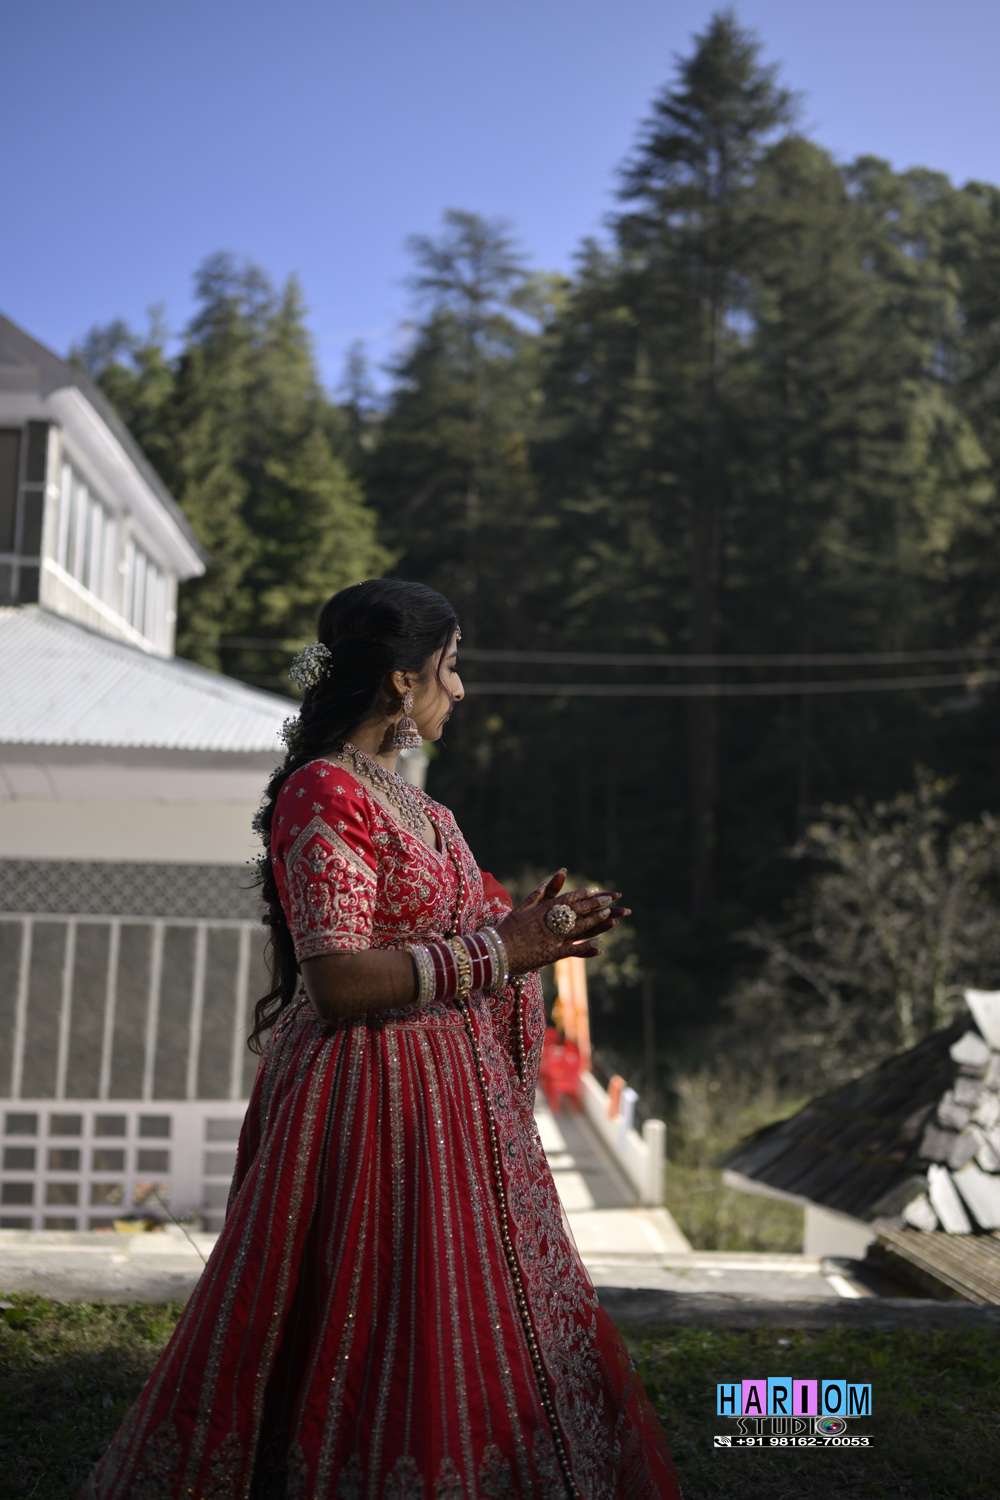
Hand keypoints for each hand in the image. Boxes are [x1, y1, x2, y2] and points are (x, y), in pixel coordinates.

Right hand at [496, 867, 630, 977]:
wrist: (495, 952)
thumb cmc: (506, 930)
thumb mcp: (521, 909)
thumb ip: (536, 895)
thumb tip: (545, 885)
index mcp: (542, 910)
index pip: (566, 899)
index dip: (582, 895)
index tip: (594, 891)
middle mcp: (549, 922)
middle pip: (576, 911)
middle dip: (594, 905)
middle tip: (609, 900)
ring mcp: (552, 938)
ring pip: (578, 928)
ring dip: (595, 922)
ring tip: (609, 916)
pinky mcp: (551, 954)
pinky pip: (572, 950)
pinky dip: (585, 949)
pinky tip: (598, 946)